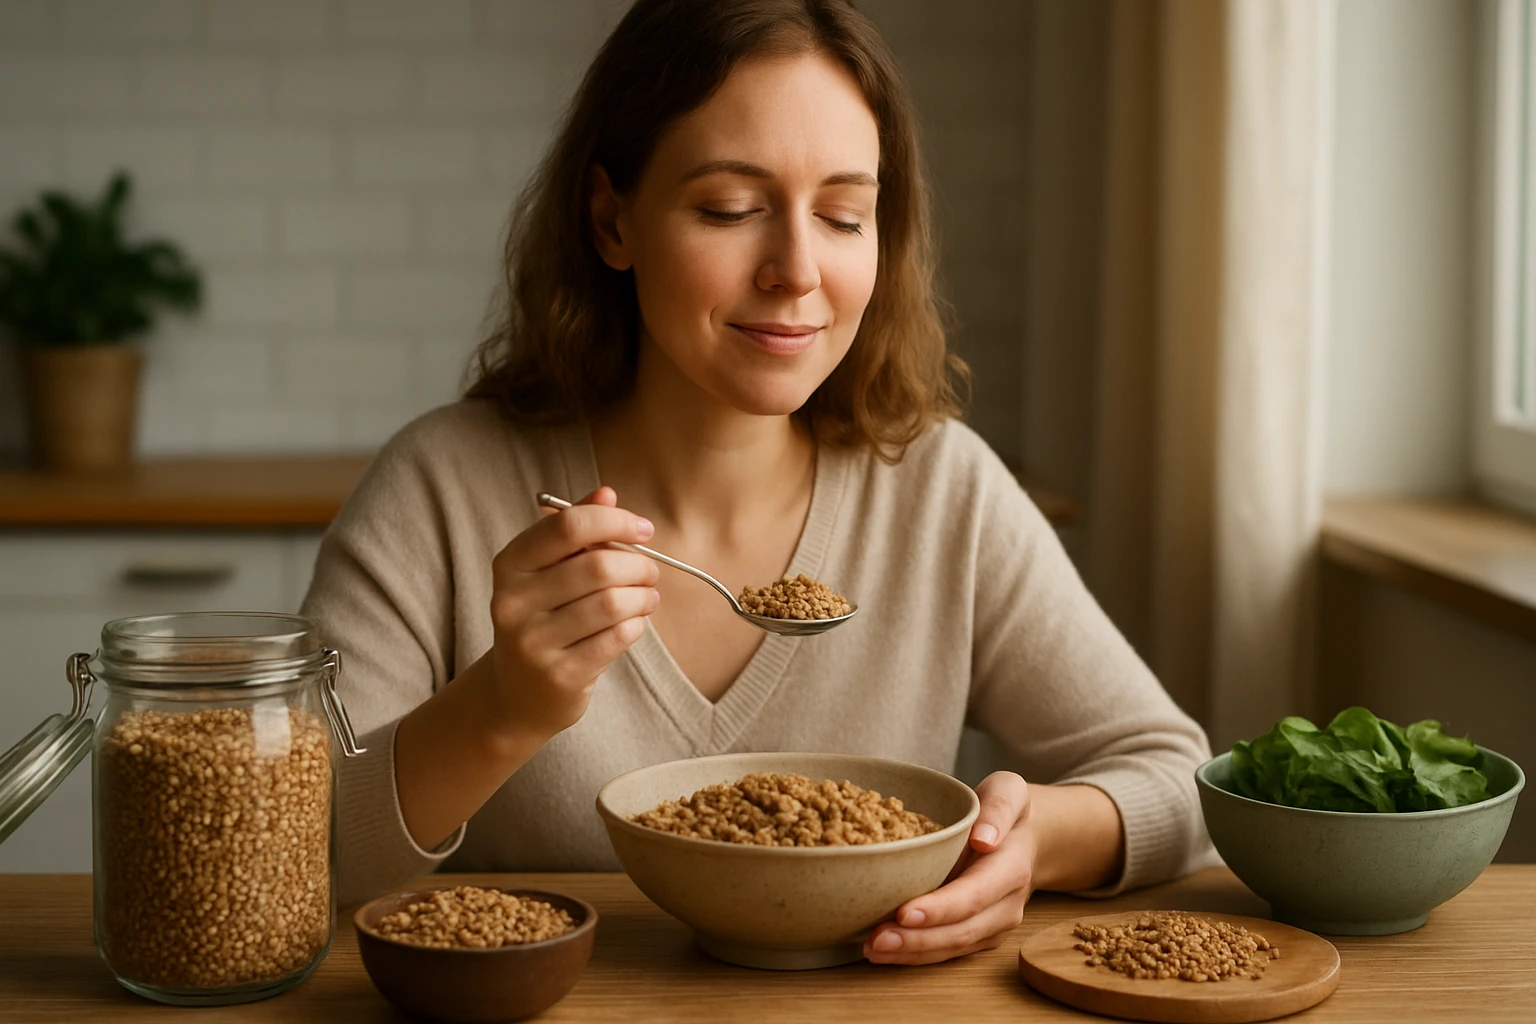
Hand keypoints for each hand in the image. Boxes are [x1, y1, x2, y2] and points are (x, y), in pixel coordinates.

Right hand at [485, 486, 659, 741]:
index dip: (615, 522)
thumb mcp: (548, 571)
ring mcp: (533, 642)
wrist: (516, 694)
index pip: (568, 526)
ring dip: (643, 596)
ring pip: (611, 603)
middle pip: (597, 566)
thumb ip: (576, 530)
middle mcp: (513, 601)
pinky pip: (616, 638)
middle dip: (638, 565)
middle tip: (651, 571)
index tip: (643, 529)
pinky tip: (634, 622)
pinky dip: (635, 625)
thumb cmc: (543, 619)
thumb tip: (607, 493)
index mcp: (510, 564)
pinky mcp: (559, 675)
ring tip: (648, 596)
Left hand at [864, 771, 1036, 964]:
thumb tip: (984, 839)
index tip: (905, 913)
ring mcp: (994, 925)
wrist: (1024, 837)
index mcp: (1012, 869)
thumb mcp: (1008, 791)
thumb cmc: (1006, 810)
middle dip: (917, 939)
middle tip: (876, 939)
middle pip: (961, 931)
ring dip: (911, 953)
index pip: (974, 895)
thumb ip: (999, 808)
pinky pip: (948, 951)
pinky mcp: (979, 935)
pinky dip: (916, 954)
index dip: (940, 908)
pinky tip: (885, 950)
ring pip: (952, 947)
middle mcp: (1006, 905)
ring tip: (872, 948)